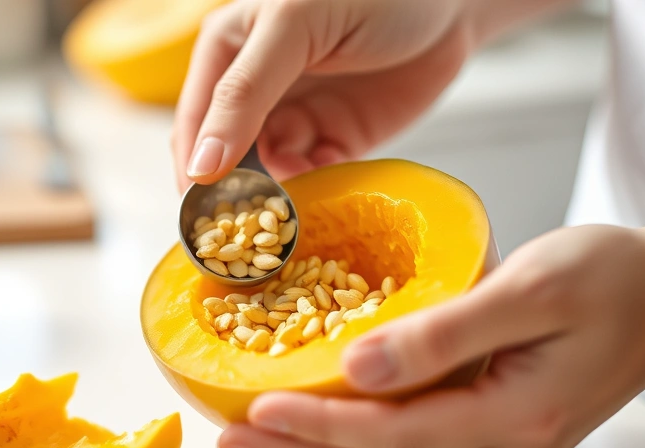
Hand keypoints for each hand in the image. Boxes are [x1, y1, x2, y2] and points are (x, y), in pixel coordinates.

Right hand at [171, 0, 471, 191]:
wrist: (451, 0)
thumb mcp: (293, 28)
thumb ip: (243, 94)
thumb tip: (201, 165)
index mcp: (226, 52)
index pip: (193, 123)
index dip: (194, 169)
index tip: (200, 216)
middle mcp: (254, 90)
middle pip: (225, 157)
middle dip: (234, 192)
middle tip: (246, 227)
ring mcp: (295, 117)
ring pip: (267, 174)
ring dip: (276, 195)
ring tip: (291, 206)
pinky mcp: (335, 141)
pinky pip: (311, 178)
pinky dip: (312, 190)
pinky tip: (321, 189)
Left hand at [218, 225, 644, 447]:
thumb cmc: (610, 278)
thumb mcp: (530, 287)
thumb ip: (445, 331)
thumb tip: (358, 365)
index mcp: (518, 417)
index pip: (394, 438)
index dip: (320, 428)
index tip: (258, 408)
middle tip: (235, 438)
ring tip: (261, 443)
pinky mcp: (497, 444)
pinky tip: (322, 440)